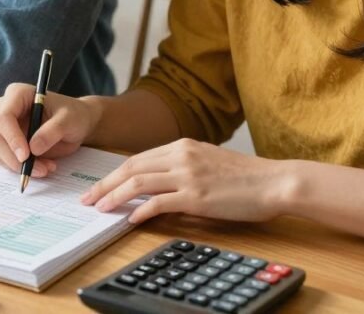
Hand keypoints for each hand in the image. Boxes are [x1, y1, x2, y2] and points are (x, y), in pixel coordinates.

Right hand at [0, 83, 103, 177]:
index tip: (26, 156)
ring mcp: (3, 127)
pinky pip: (6, 161)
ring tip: (47, 168)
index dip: (12, 138)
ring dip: (20, 167)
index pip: (4, 117)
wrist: (74, 124)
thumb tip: (33, 148)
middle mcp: (4, 108)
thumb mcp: (68, 120)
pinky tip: (42, 167)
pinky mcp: (6, 143)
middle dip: (16, 159)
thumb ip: (52, 131)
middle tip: (40, 170)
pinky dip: (22, 169)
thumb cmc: (72, 115)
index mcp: (17, 94)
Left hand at [81, 138, 294, 223]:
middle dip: (105, 184)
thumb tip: (157, 183)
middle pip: (131, 167)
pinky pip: (159, 203)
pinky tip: (131, 219)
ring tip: (100, 209)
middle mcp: (181, 155)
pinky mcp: (197, 196)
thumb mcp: (208, 161)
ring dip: (114, 197)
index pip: (138, 158)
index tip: (99, 185)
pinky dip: (140, 210)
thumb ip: (182, 166)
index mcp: (183, 145)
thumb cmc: (246, 176)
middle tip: (88, 198)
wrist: (275, 181)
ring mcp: (188, 174)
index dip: (114, 173)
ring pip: (138, 182)